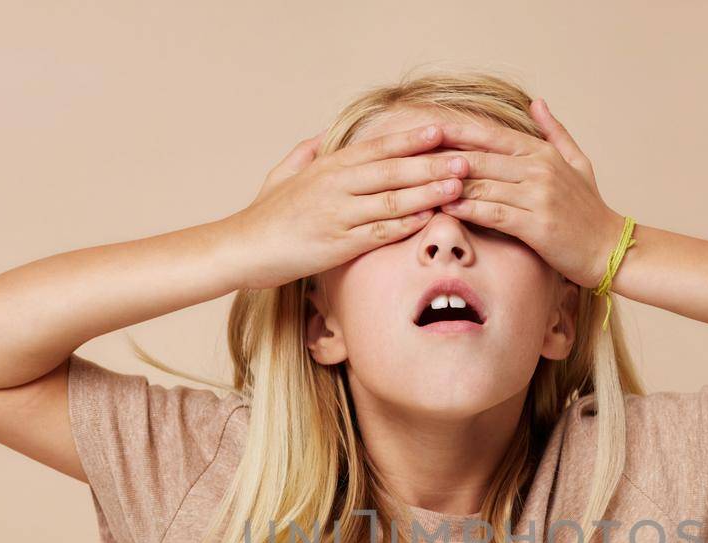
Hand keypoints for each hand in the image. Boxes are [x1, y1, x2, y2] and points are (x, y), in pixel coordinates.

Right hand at [223, 123, 469, 289]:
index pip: (377, 147)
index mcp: (327, 166)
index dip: (411, 139)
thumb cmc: (265, 213)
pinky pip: (379, 232)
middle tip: (465, 158)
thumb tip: (326, 134)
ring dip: (428, 192)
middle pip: (392, 170)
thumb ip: (307, 152)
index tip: (441, 130)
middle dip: (432, 163)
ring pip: (391, 200)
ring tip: (459, 186)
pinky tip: (430, 219)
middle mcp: (335, 186)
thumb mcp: (283, 173)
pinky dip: (406, 224)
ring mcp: (337, 215)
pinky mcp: (337, 245)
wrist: (242, 247)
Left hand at [435, 99, 626, 290]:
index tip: (428, 129)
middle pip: (480, 157)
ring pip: (483, 184)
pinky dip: (467, 209)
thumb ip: (555, 132)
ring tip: (419, 183)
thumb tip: (537, 102)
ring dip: (449, 184)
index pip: (491, 135)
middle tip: (411, 156)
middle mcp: (539, 169)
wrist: (610, 248)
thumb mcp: (578, 163)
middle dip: (443, 156)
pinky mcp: (537, 225)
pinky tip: (446, 208)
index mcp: (543, 153)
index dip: (457, 131)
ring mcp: (538, 196)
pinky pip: (493, 212)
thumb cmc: (590, 210)